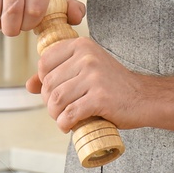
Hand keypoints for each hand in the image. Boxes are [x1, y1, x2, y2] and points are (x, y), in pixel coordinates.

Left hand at [27, 36, 155, 131]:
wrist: (143, 98)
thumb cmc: (112, 85)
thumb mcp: (85, 71)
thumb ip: (58, 73)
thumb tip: (29, 85)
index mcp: (81, 46)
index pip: (44, 63)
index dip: (44, 82)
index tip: (55, 92)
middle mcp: (86, 57)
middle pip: (49, 84)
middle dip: (49, 102)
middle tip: (60, 111)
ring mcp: (94, 77)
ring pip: (56, 100)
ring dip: (55, 115)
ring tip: (64, 119)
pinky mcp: (99, 98)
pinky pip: (69, 114)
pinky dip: (64, 124)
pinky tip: (69, 126)